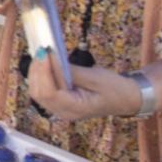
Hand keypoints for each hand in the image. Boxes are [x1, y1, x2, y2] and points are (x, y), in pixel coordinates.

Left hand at [26, 58, 144, 123]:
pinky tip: (44, 63)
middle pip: (39, 93)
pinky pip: (44, 91)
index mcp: (75, 108)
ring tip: (41, 53)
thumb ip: (71, 71)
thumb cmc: (114, 89)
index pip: (50, 93)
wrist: (125, 99)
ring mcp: (60, 109)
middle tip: (41, 49)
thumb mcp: (95, 77)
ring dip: (36, 72)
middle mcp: (64, 112)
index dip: (43, 72)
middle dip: (36, 71)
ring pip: (38, 92)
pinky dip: (41, 76)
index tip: (44, 53)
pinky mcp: (60, 103)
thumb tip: (51, 58)